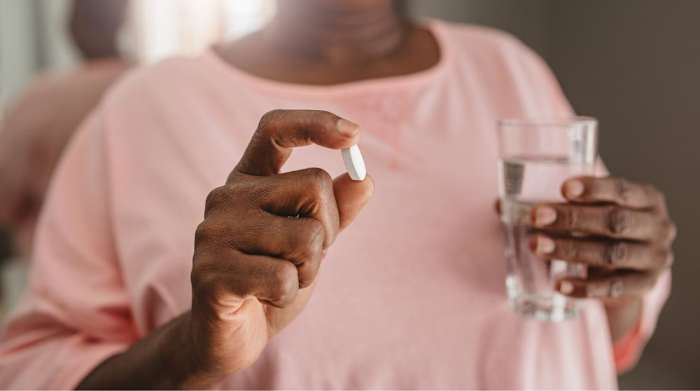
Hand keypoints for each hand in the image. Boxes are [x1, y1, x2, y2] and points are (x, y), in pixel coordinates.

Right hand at [187, 110, 372, 381]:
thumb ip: (336, 211)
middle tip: (301, 258)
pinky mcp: (210, 272)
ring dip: (308, 269)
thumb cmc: (271, 281)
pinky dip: (288, 294)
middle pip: (314, 186)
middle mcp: (225, 197)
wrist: (229, 336)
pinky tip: (263, 298)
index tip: (353, 136)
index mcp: (248, 181)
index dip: (315, 123)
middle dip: (328, 230)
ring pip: (307, 236)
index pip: (274, 129)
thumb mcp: (311, 242)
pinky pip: (284, 276)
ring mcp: (213, 233)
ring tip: (279, 280)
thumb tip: (364, 180)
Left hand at [528, 176, 674, 301]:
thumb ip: (554, 204)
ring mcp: (654, 259)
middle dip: (573, 218)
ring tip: (536, 245)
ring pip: (611, 254)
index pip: (622, 190)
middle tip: (536, 216)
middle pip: (615, 221)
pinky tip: (559, 284)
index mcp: (647, 199)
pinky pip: (613, 289)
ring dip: (571, 250)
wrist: (631, 267)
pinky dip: (585, 288)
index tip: (563, 188)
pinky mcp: (644, 287)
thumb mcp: (591, 210)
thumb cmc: (603, 228)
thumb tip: (499, 205)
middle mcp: (657, 227)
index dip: (594, 188)